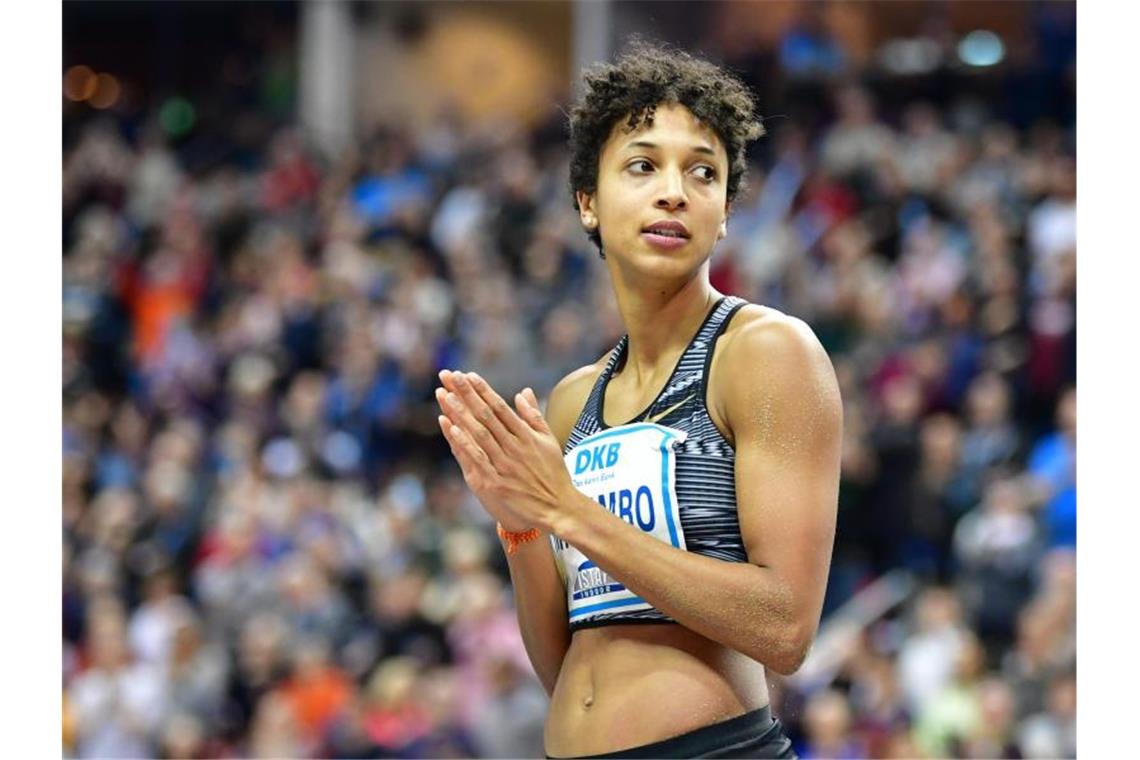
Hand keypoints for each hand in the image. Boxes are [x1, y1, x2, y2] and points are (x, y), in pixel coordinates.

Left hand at [435, 370, 575, 534]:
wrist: (557, 508)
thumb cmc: (553, 474)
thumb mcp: (549, 440)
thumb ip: (534, 415)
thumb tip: (523, 392)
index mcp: (526, 435)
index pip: (500, 407)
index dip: (483, 390)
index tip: (469, 375)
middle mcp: (514, 447)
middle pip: (486, 415)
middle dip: (467, 394)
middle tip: (451, 376)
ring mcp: (503, 464)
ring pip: (478, 434)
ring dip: (461, 414)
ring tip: (445, 396)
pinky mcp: (495, 483)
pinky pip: (477, 459)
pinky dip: (464, 444)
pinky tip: (452, 429)